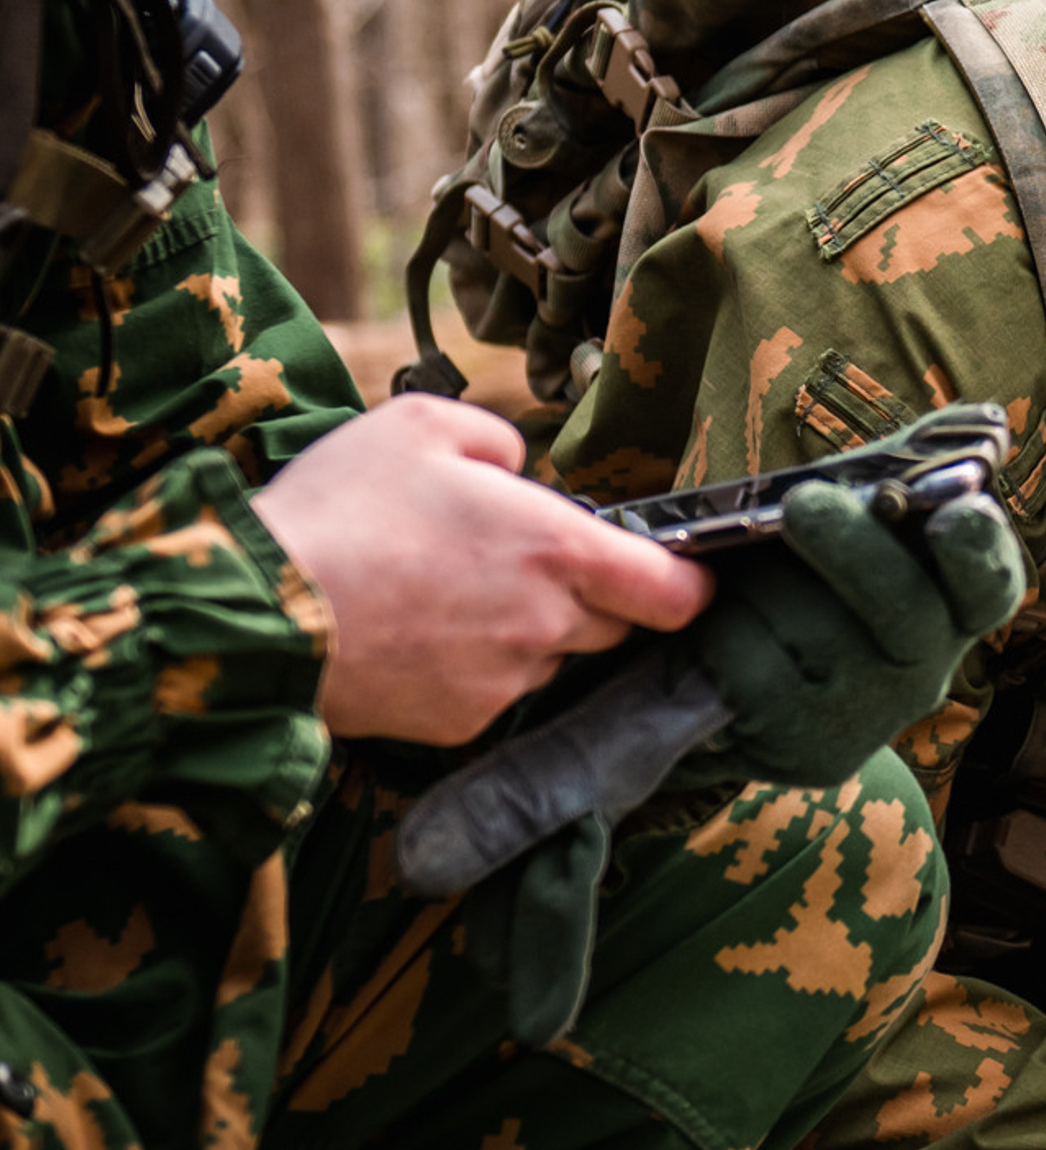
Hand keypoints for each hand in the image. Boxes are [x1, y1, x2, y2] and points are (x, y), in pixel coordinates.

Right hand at [254, 397, 710, 744]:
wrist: (251, 613)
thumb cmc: (339, 510)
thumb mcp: (422, 425)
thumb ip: (500, 441)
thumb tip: (521, 471)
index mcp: (556, 550)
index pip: (674, 590)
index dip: (689, 580)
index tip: (683, 570)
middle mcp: (544, 625)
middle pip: (613, 623)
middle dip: (589, 595)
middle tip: (517, 559)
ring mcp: (502, 683)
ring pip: (549, 658)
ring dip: (526, 631)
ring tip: (445, 591)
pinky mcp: (456, 725)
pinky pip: (493, 692)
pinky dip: (472, 668)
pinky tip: (416, 634)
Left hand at [687, 481, 1026, 783]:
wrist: (720, 683)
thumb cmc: (800, 579)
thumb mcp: (852, 524)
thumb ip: (903, 474)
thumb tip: (982, 422)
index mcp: (949, 607)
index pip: (991, 586)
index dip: (981, 551)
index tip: (958, 511)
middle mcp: (923, 670)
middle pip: (910, 614)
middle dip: (856, 552)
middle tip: (803, 502)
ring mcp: (866, 717)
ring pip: (819, 639)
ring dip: (765, 588)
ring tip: (735, 572)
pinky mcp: (804, 752)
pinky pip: (754, 676)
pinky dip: (722, 636)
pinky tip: (711, 628)